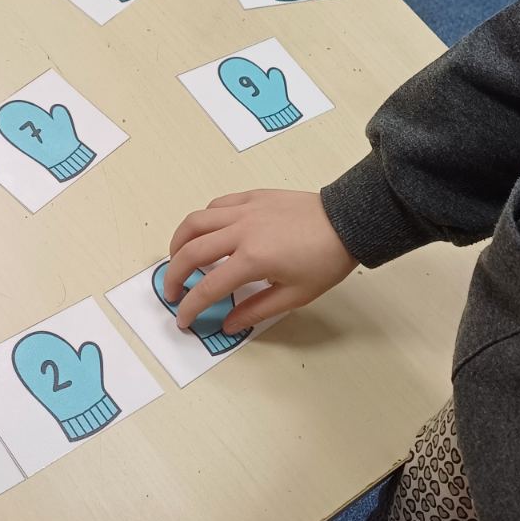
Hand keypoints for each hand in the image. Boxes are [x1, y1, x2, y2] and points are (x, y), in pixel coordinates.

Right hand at [165, 188, 357, 332]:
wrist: (347, 223)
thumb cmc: (325, 260)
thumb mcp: (294, 295)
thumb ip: (256, 310)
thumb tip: (229, 323)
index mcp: (252, 259)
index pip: (207, 288)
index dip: (190, 307)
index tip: (183, 319)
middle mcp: (241, 231)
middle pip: (190, 252)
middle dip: (174, 276)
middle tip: (172, 292)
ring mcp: (245, 210)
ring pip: (195, 222)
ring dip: (179, 242)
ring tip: (177, 258)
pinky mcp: (251, 197)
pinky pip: (216, 205)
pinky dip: (203, 220)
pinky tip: (205, 233)